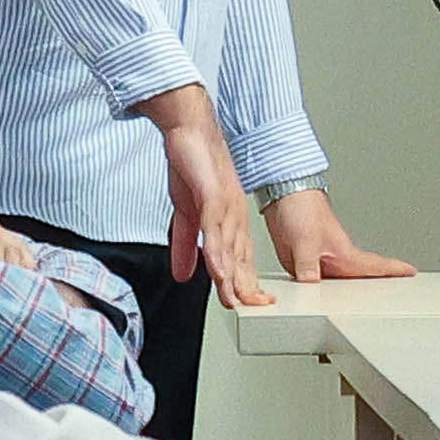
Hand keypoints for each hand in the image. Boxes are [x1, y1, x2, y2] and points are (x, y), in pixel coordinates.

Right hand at [143, 85, 272, 309]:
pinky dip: (215, 251)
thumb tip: (183, 275)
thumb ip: (184, 246)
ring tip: (235, 300)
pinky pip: (213, 229)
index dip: (245, 283)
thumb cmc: (190, 166)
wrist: (187, 130)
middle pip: (241, 259)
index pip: (240, 259)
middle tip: (255, 310)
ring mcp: (225, 207)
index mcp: (230, 220)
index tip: (252, 305)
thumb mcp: (185, 213)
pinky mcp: (212, 196)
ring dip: (232, 277)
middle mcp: (234, 216)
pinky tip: (216, 269)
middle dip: (247, 286)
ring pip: (230, 249)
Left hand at [263, 185, 409, 283]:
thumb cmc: (302, 209)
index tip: (411, 272)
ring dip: (343, 293)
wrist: (282, 194)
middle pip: (358, 279)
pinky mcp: (302, 261)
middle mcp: (334, 259)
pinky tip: (314, 295)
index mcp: (344, 253)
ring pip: (335, 284)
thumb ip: (308, 267)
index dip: (394, 270)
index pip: (375, 265)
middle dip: (375, 288)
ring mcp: (319, 260)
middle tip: (393, 295)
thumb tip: (312, 288)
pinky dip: (317, 289)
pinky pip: (313, 281)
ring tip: (354, 306)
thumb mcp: (305, 242)